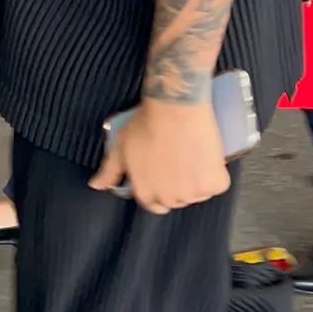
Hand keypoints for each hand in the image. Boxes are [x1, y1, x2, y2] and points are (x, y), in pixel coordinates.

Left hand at [90, 98, 229, 214]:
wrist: (175, 107)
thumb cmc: (148, 123)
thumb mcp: (121, 146)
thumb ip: (109, 170)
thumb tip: (96, 185)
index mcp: (146, 193)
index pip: (154, 204)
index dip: (160, 186)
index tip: (165, 170)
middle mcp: (168, 198)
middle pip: (176, 199)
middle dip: (178, 183)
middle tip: (179, 158)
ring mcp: (192, 193)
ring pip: (197, 193)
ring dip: (197, 180)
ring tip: (193, 154)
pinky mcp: (213, 183)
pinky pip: (216, 185)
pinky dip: (215, 173)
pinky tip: (207, 156)